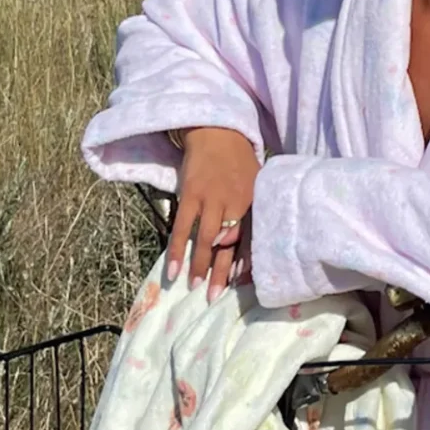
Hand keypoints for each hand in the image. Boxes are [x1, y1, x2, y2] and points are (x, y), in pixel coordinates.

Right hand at [165, 127, 258, 301]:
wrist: (218, 132)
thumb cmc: (240, 162)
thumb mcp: (257, 184)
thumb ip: (254, 213)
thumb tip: (251, 249)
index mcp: (254, 202)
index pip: (251, 238)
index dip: (245, 262)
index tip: (242, 285)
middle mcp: (234, 203)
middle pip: (229, 244)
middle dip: (222, 273)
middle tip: (216, 298)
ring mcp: (211, 199)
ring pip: (206, 239)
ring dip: (200, 265)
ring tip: (196, 288)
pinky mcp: (191, 195)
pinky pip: (182, 227)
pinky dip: (177, 249)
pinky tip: (173, 269)